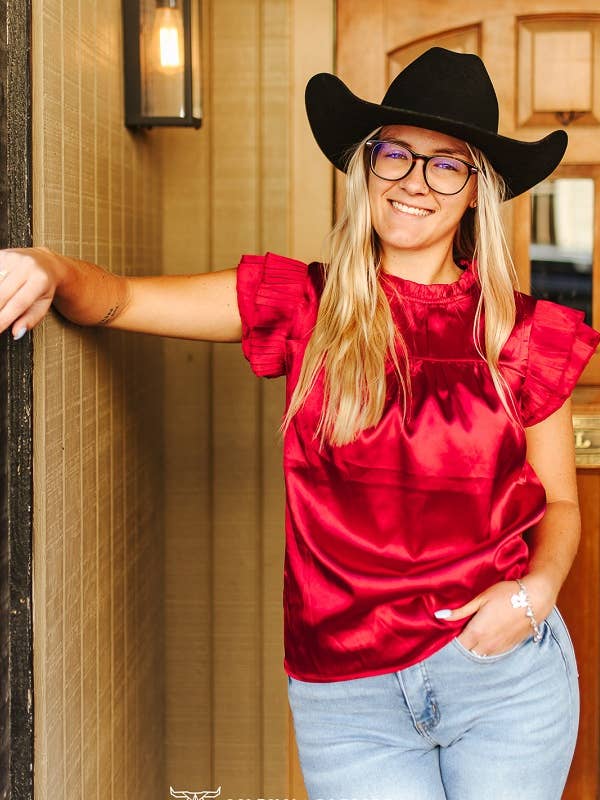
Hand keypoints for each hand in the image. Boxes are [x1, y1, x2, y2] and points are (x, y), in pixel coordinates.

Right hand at [0, 246, 62, 338]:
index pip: (18, 304)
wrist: (46, 262)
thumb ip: (31, 319)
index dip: (4, 319)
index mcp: (40, 280)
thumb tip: (17, 333)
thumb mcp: (43, 304)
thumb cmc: (44, 287)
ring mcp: (12, 258)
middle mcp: (26, 266)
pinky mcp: (1, 254)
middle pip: (2, 294)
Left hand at [434, 573, 556, 655]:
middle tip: (459, 632)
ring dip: (474, 648)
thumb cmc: (506, 594)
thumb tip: (439, 616)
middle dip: (462, 645)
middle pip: (468, 652)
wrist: (535, 599)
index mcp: (477, 632)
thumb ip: (460, 611)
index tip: (448, 632)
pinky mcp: (509, 647)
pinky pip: (492, 654)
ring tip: (472, 634)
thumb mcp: (480, 598)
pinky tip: (485, 638)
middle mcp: (487, 644)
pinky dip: (485, 649)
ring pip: (480, 654)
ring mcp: (499, 648)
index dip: (450, 640)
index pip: (457, 645)